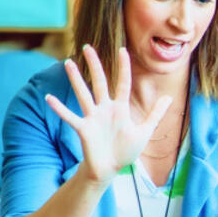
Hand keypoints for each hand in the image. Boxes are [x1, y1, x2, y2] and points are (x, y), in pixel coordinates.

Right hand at [44, 44, 172, 183]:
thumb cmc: (126, 150)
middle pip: (100, 82)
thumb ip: (155, 114)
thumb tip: (168, 97)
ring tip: (68, 62)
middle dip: (95, 65)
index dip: (124, 67)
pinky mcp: (83, 129)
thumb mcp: (145, 131)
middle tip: (88, 47)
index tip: (123, 49)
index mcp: (120, 108)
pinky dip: (60, 109)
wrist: (110, 169)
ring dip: (76, 79)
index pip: (123, 83)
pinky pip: (70, 116)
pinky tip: (49, 98)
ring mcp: (93, 117)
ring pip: (84, 94)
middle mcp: (105, 109)